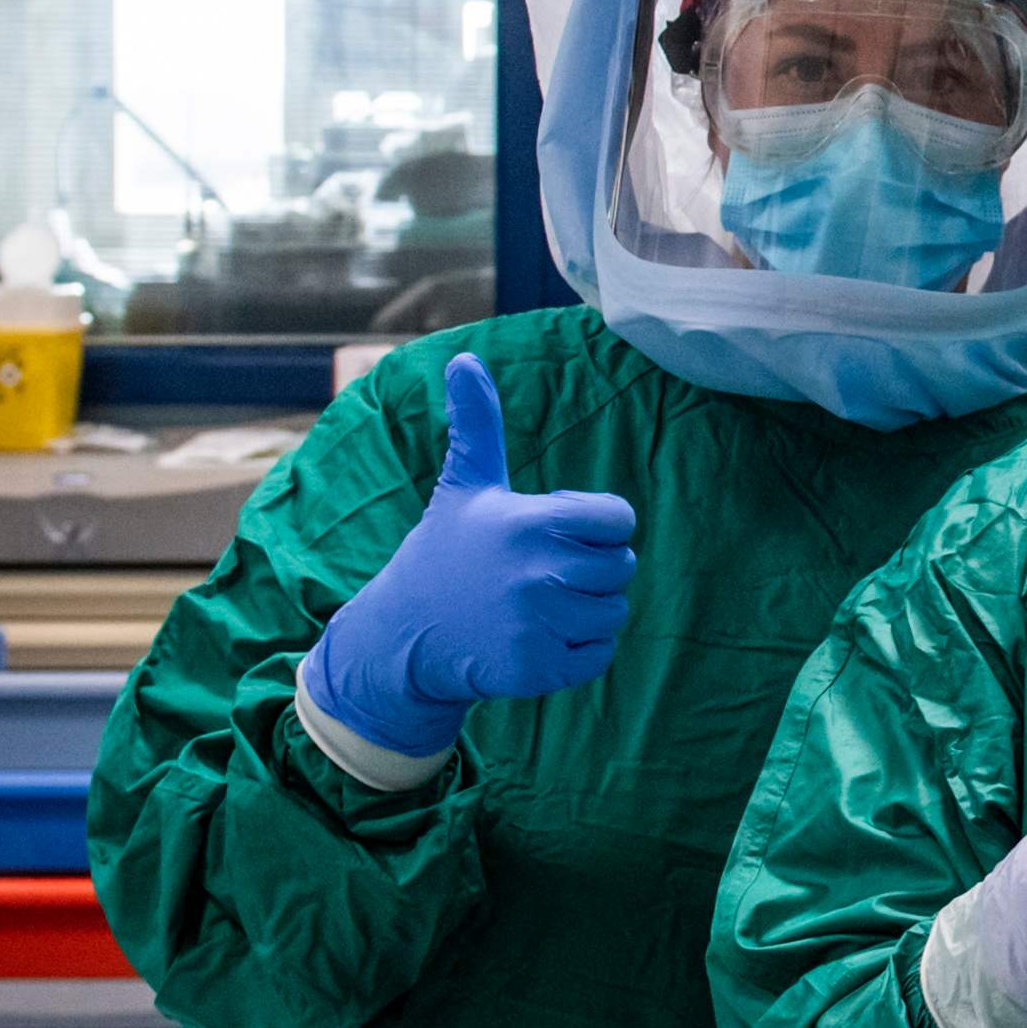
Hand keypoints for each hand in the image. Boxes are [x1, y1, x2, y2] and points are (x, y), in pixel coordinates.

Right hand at [297, 353, 639, 759]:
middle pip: (621, 567)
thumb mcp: (464, 487)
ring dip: (585, 611)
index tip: (557, 533)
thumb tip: (465, 359)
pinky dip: (577, 651)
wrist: (405, 635)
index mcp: (532, 522)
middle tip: (540, 573)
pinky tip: (536, 638)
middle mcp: (540, 573)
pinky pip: (598, 654)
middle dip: (590, 569)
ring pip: (613, 612)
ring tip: (536, 606)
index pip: (618, 519)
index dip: (596, 526)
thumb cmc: (445, 553)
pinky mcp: (538, 668)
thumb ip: (477, 424)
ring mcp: (540, 625)